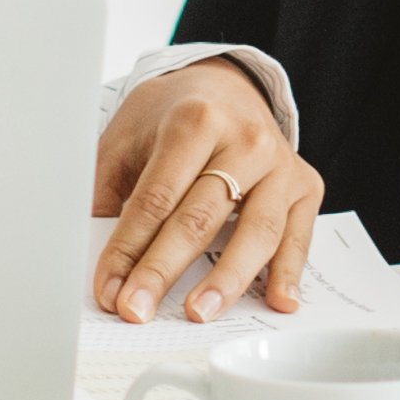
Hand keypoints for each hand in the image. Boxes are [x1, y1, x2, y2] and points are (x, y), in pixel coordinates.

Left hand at [92, 63, 323, 321]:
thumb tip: (93, 260)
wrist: (227, 85)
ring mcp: (280, 163)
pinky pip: (298, 236)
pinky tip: (278, 302)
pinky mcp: (305, 184)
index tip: (109, 289)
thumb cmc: (172, 118)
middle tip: (138, 311)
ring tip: (200, 314)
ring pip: (257, 231)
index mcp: (193, 122)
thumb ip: (108, 194)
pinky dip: (289, 272)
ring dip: (227, 279)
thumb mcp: (127, 138)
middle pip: (200, 217)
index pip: (155, 198)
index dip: (128, 249)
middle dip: (164, 270)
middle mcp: (244, 139)